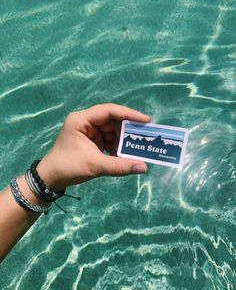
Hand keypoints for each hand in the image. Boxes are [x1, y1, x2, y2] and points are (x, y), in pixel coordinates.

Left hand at [36, 103, 150, 190]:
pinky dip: (116, 147)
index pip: (108, 111)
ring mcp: (88, 131)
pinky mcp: (91, 140)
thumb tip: (143, 167)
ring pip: (111, 131)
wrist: (51, 178)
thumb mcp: (95, 165)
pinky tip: (122, 155)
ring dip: (122, 141)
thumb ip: (120, 166)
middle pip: (111, 121)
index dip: (128, 114)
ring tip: (133, 150)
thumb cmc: (68, 167)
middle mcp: (85, 121)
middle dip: (126, 131)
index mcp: (81, 120)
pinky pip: (108, 139)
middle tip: (142, 139)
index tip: (145, 120)